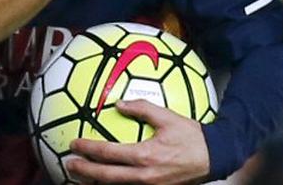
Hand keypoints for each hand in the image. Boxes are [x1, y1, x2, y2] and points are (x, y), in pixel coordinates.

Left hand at [67, 100, 210, 184]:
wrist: (213, 157)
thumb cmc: (191, 136)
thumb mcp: (168, 117)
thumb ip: (142, 108)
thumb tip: (119, 104)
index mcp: (144, 155)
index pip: (108, 153)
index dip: (88, 149)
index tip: (75, 144)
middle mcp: (143, 175)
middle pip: (105, 176)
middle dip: (84, 171)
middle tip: (69, 164)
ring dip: (95, 182)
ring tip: (81, 176)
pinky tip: (104, 181)